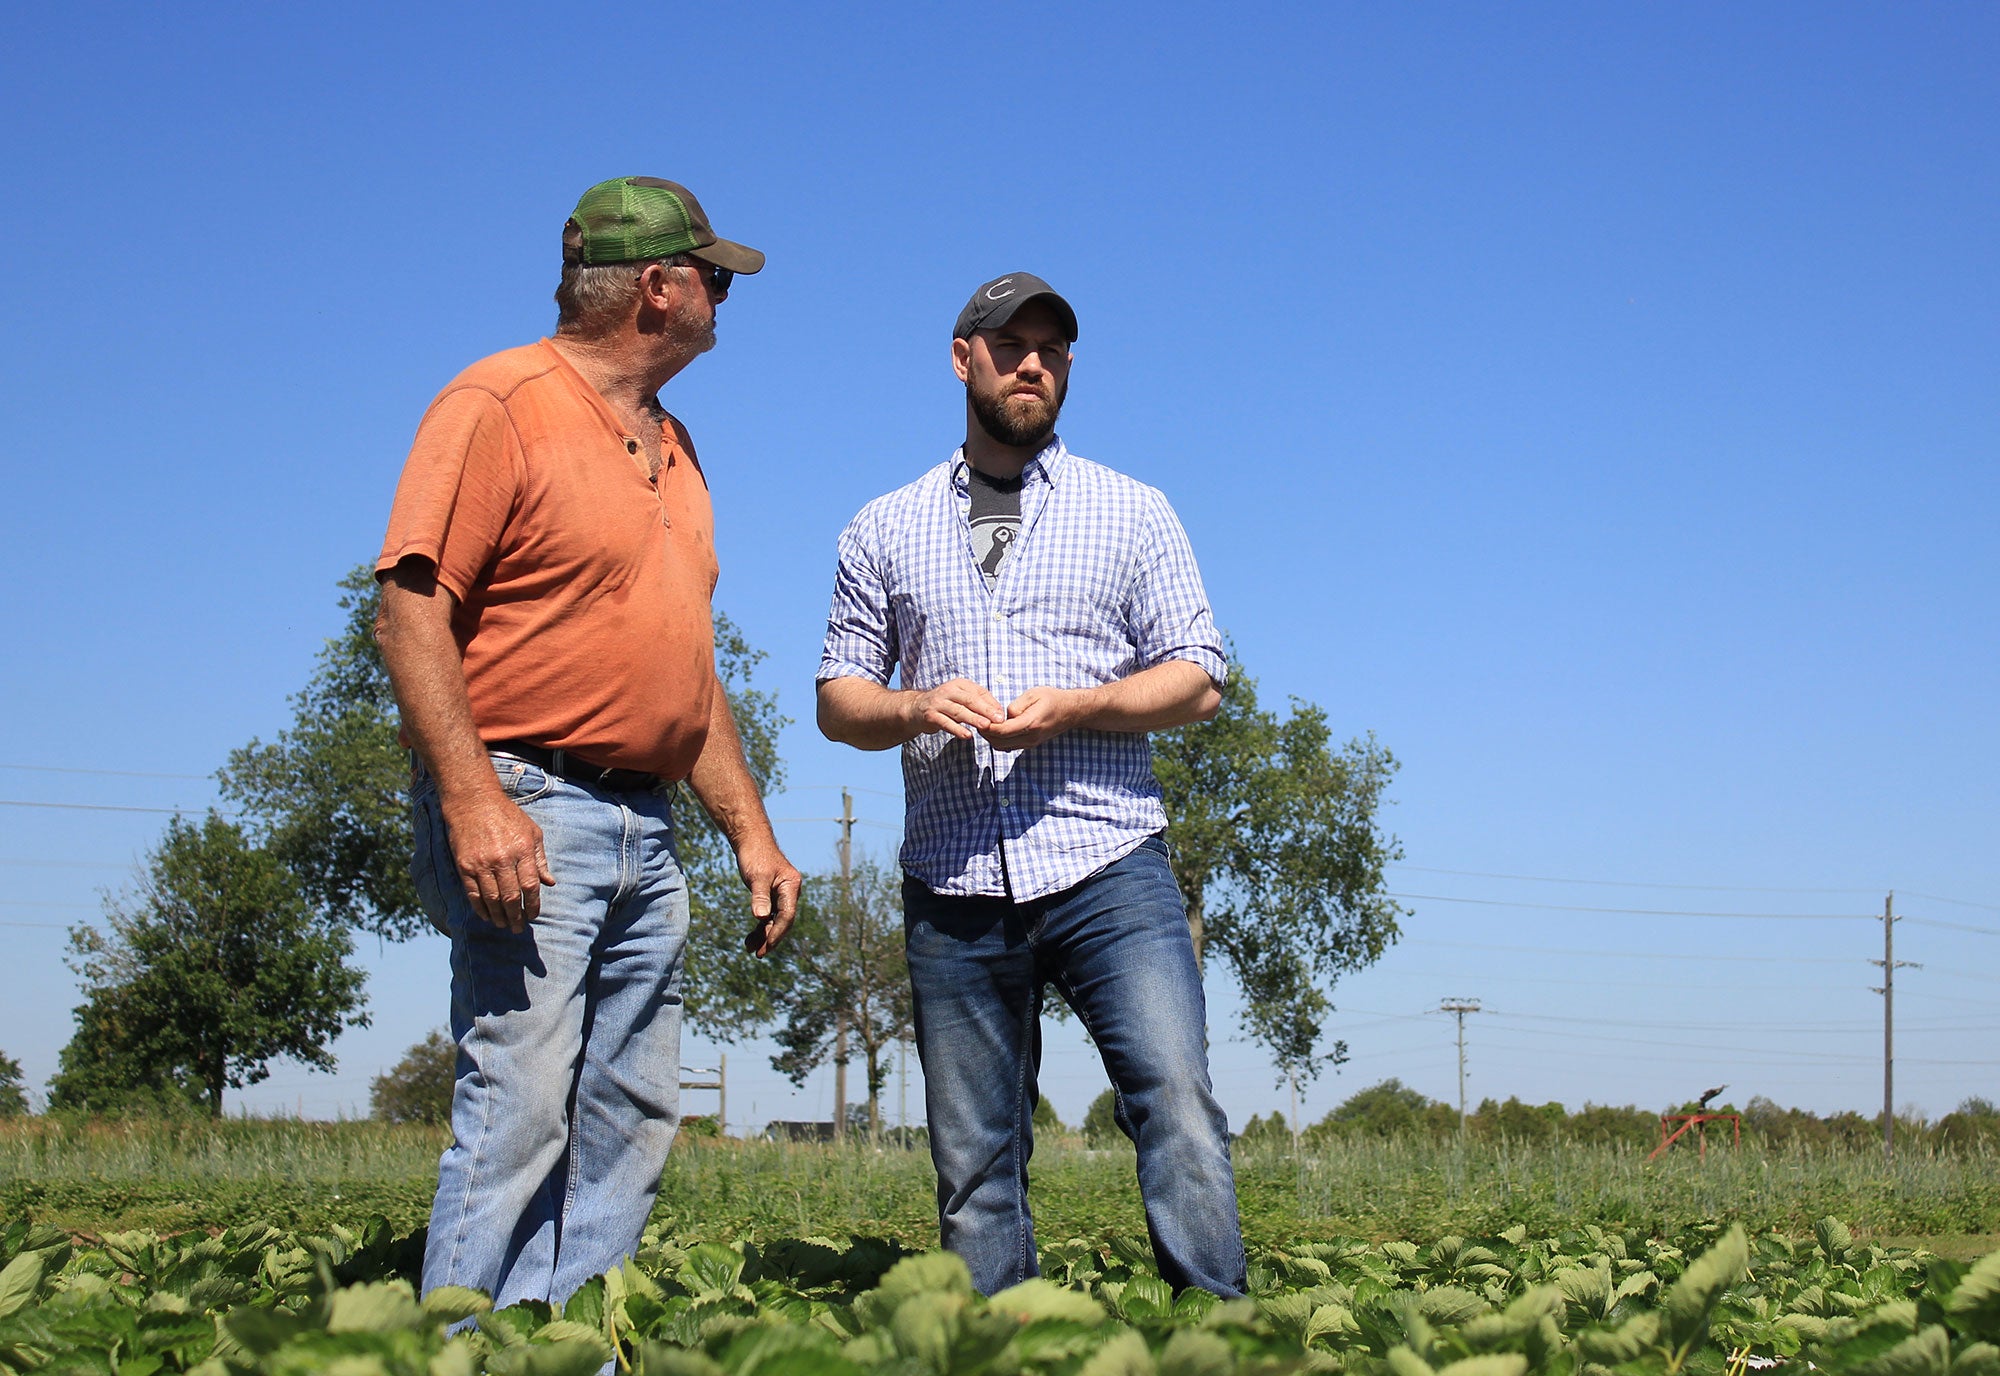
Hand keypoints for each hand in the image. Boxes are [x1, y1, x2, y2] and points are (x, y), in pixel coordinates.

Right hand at [440, 788, 553, 932]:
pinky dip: (480, 908)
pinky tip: (486, 916)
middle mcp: (503, 858)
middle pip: (511, 896)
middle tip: (518, 928)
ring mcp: (482, 863)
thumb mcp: (532, 832)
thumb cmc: (507, 816)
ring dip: (499, 916)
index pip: (530, 885)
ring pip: (492, 898)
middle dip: (516, 916)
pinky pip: (473, 893)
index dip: (533, 905)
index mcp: (523, 850)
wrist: (474, 802)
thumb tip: (549, 883)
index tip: (533, 916)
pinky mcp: (465, 865)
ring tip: (504, 925)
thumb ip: (540, 859)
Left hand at [736, 836, 801, 956]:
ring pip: (775, 920)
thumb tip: (761, 918)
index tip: (766, 945)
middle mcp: (790, 891)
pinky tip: (750, 938)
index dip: (777, 932)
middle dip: (771, 938)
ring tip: (750, 949)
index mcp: (791, 886)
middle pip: (783, 921)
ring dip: (763, 935)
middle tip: (759, 954)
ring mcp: (781, 894)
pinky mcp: (771, 894)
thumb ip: (760, 897)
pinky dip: (760, 926)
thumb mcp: (757, 876)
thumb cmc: (755, 855)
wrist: (750, 839)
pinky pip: (768, 915)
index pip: (787, 915)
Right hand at [905, 678, 1006, 740]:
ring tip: (986, 726)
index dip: (992, 704)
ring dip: (973, 719)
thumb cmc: (945, 705)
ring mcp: (938, 703)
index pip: (979, 692)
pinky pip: (946, 723)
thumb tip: (999, 713)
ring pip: (959, 711)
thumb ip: (979, 703)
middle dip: (986, 710)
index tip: (1003, 715)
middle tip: (999, 720)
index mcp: (959, 684)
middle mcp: (949, 691)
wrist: (916, 708)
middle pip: (970, 700)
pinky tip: (967, 736)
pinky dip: (957, 729)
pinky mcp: (931, 715)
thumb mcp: (961, 699)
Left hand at [980, 685, 1090, 751]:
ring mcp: (1030, 743)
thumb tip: (1004, 716)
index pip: (1002, 731)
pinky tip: (996, 729)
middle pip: (999, 742)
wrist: (1071, 711)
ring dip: (991, 738)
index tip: (978, 718)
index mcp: (1031, 723)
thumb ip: (1016, 706)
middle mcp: (1030, 737)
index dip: (987, 727)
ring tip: (984, 724)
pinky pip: (1009, 746)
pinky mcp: (1030, 744)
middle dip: (985, 733)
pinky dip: (999, 740)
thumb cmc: (1052, 698)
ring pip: (1002, 747)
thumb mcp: (1033, 694)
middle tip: (977, 721)